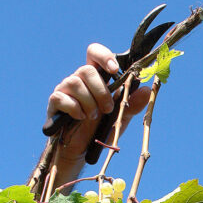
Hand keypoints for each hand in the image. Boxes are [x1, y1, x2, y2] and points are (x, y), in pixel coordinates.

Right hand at [46, 43, 150, 165]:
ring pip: (75, 82)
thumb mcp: (121, 117)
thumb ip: (132, 104)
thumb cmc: (101, 128)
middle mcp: (78, 79)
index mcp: (95, 78)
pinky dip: (75, 109)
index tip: (114, 69)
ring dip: (90, 103)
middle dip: (101, 91)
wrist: (83, 149)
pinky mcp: (55, 102)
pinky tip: (81, 118)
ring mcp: (64, 89)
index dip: (104, 56)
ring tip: (94, 117)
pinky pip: (62, 98)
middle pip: (86, 69)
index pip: (95, 53)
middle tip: (107, 109)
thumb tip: (146, 91)